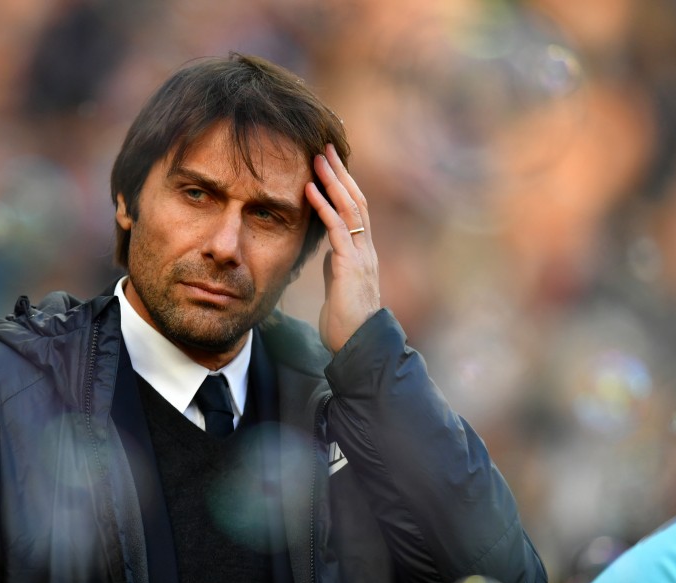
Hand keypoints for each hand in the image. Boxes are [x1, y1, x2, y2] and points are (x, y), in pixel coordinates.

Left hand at [305, 144, 380, 353]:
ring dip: (333, 180)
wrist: (358, 345)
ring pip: (350, 208)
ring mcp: (361, 254)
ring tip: (318, 156)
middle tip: (326, 145)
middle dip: (340, 171)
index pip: (355, 209)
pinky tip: (309, 189)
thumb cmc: (346, 320)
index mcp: (362, 251)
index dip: (343, 184)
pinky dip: (324, 206)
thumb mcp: (339, 284)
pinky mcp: (351, 265)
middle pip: (356, 199)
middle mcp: (366, 248)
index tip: (329, 162)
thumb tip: (328, 251)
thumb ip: (337, 264)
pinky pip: (337, 228)